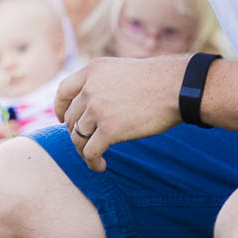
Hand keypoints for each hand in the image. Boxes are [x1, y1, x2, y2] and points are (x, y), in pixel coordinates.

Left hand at [54, 55, 185, 171]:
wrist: (177, 87)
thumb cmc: (158, 80)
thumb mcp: (122, 71)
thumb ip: (104, 83)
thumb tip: (93, 105)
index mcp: (93, 71)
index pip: (64, 91)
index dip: (60, 108)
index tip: (62, 120)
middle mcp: (90, 88)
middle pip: (71, 118)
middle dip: (77, 132)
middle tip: (88, 142)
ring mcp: (97, 109)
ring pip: (78, 137)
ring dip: (83, 151)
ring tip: (95, 158)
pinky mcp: (108, 129)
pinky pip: (90, 152)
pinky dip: (92, 162)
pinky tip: (101, 166)